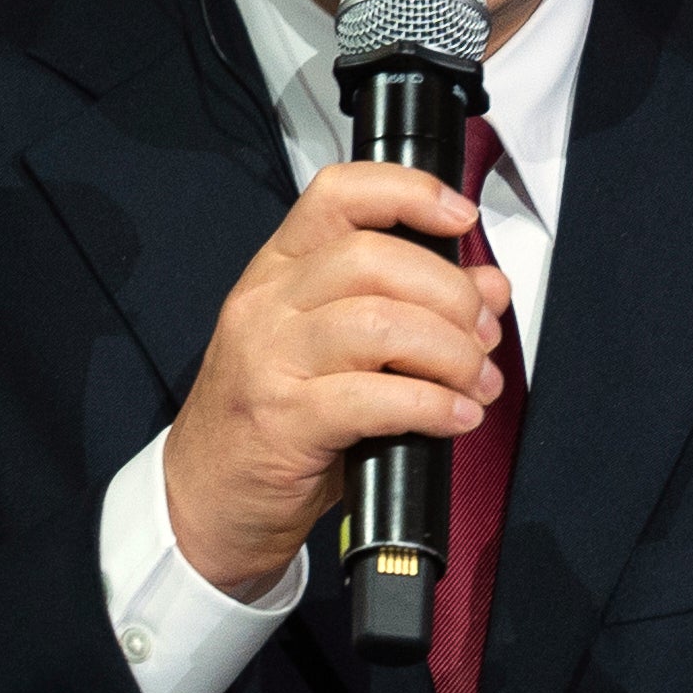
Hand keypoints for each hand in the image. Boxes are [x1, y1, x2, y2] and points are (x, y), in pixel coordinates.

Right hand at [163, 162, 511, 596]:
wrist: (205, 499)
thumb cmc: (272, 420)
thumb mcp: (334, 351)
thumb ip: (405, 309)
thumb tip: (487, 286)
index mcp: (277, 269)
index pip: (338, 195)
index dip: (408, 192)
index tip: (459, 215)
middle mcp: (267, 303)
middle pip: (372, 257)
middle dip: (449, 291)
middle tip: (484, 331)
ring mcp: (269, 360)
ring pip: (379, 323)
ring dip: (450, 352)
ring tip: (478, 382)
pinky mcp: (283, 421)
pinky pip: (374, 398)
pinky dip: (433, 405)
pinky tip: (457, 417)